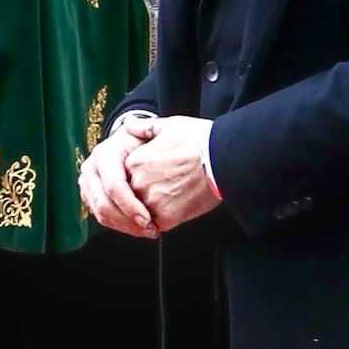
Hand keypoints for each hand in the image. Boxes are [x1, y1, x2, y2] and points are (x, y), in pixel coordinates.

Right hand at [82, 111, 170, 236]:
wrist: (133, 145)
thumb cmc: (147, 140)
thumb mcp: (151, 130)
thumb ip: (146, 127)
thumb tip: (132, 124)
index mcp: (104, 153)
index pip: (113, 185)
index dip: (129, 205)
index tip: (148, 218)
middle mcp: (91, 169)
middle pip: (103, 204)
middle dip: (127, 221)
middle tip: (150, 229)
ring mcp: (89, 185)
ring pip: (101, 214)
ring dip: (125, 227)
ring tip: (149, 231)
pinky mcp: (92, 197)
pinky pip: (103, 218)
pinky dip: (121, 227)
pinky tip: (140, 229)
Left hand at [83, 110, 219, 235]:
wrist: (222, 157)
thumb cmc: (199, 140)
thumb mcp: (169, 126)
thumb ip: (144, 127)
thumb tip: (129, 123)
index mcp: (134, 162)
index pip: (126, 179)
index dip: (142, 179)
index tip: (158, 176)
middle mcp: (138, 183)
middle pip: (134, 197)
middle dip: (147, 196)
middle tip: (170, 188)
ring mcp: (151, 201)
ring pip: (145, 213)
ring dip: (156, 210)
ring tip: (177, 199)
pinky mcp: (166, 217)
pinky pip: (160, 224)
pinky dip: (169, 220)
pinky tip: (183, 208)